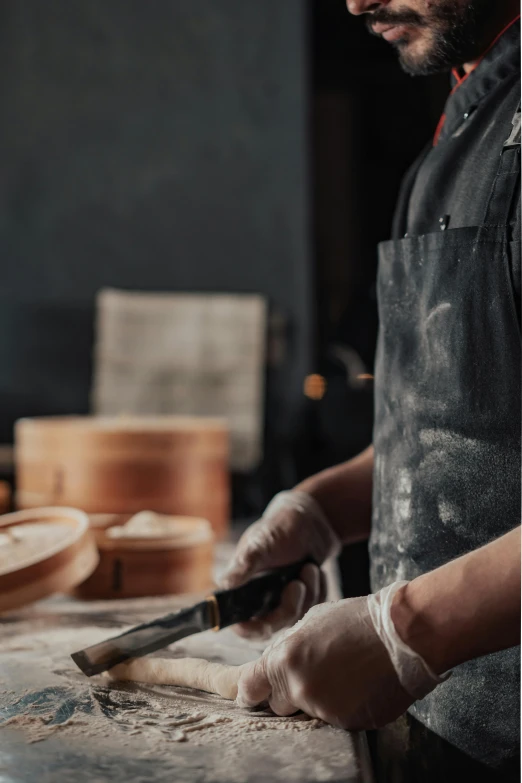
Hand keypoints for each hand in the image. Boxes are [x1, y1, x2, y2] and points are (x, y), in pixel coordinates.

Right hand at [221, 491, 339, 638]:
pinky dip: (320, 589)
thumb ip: (246, 563)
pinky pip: (316, 608)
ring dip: (309, 591)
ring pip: (298, 617)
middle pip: (273, 625)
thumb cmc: (281, 527)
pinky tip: (316, 570)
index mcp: (244, 588)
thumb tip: (224, 584)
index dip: (248, 630)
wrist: (311, 520)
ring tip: (310, 566)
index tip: (259, 625)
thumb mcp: (263, 542)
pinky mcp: (305, 599)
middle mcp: (262, 599)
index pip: (242, 624)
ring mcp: (284, 600)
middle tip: (298, 583)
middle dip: (289, 606)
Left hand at [237, 585, 445, 730]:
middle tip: (314, 670)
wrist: (403, 636)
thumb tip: (273, 660)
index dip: (250, 689)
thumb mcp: (312, 620)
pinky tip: (359, 684)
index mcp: (285, 660)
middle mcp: (300, 688)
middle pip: (278, 704)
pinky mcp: (348, 723)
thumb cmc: (357, 620)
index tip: (253, 690)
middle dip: (289, 691)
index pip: (249, 688)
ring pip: (309, 711)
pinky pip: (335, 718)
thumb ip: (288, 646)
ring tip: (344, 672)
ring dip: (319, 697)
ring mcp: (325, 709)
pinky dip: (343, 705)